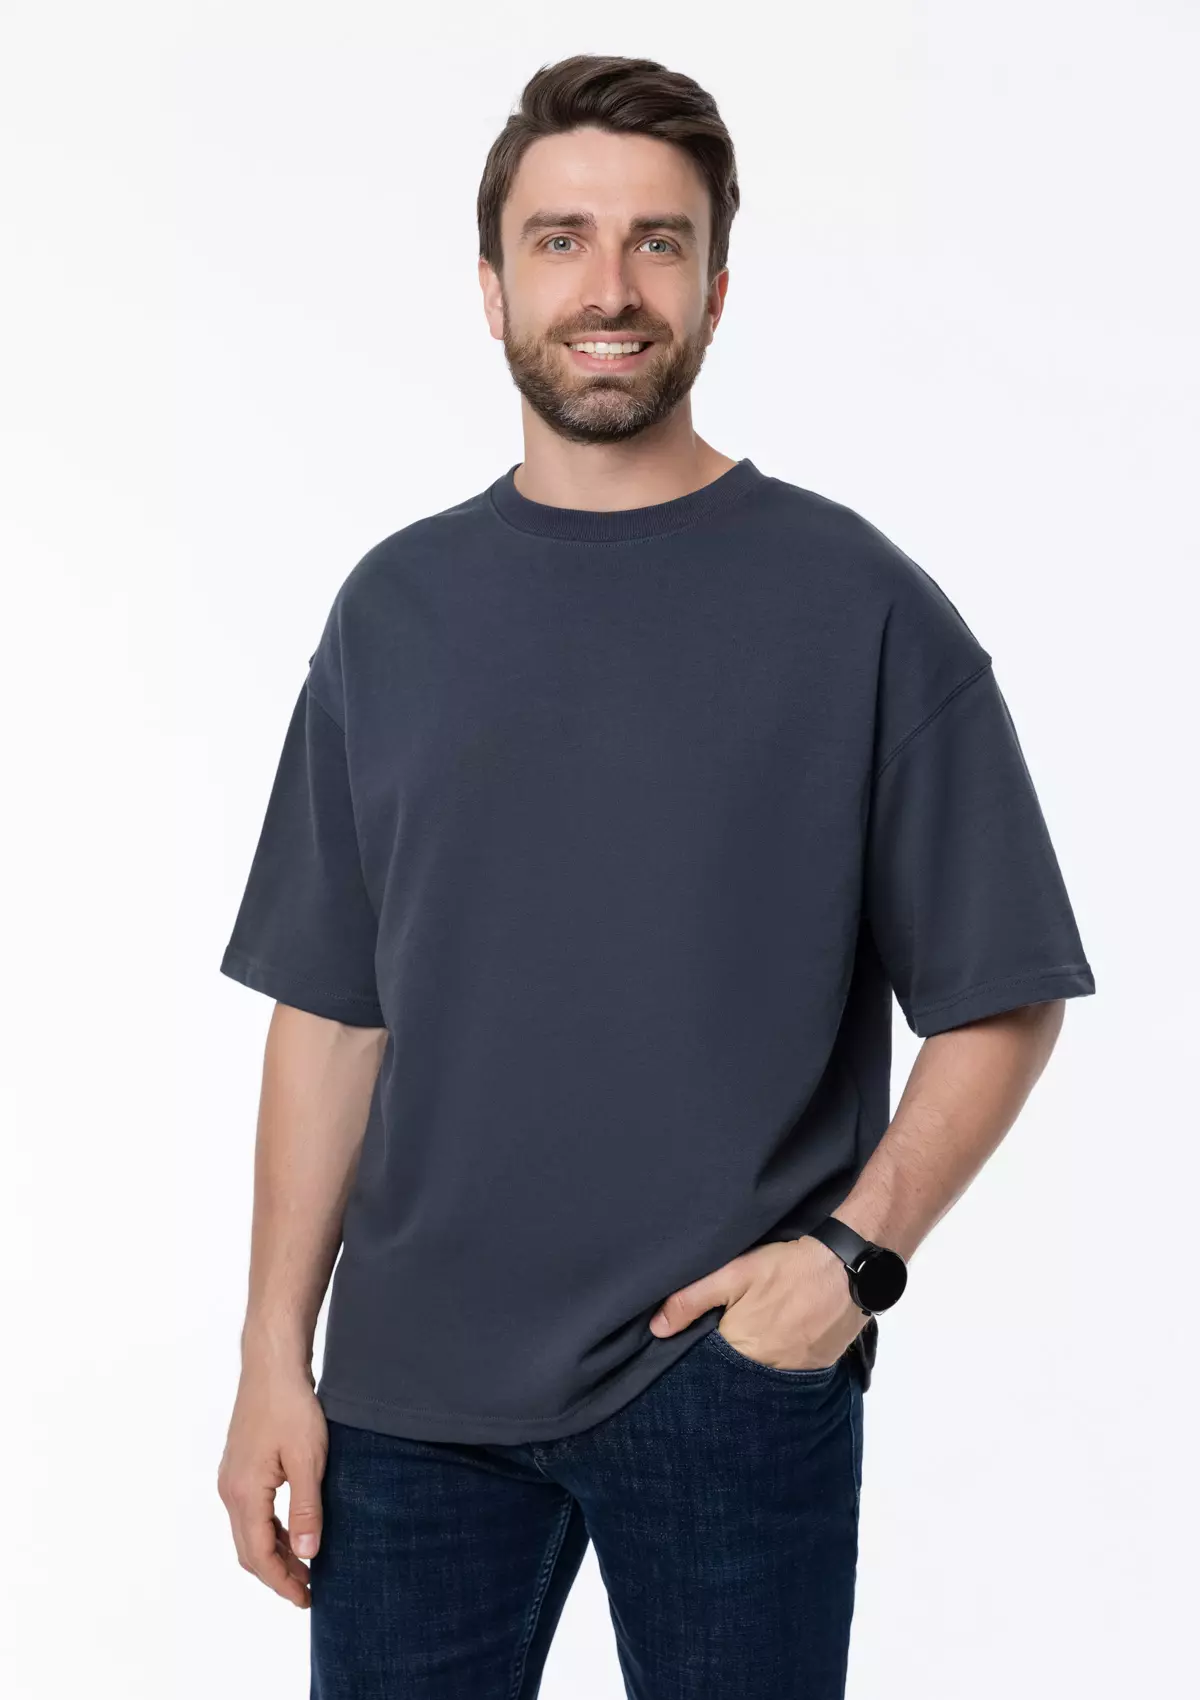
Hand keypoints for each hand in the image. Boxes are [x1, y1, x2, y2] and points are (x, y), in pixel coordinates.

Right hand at [217, 1366, 328, 1608]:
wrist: (271, 1365)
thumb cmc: (291, 1406)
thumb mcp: (309, 1460)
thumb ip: (306, 1509)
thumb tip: (308, 1554)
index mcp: (244, 1493)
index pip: (259, 1555)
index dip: (282, 1582)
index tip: (307, 1599)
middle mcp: (230, 1490)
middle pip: (249, 1549)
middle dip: (277, 1574)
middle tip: (309, 1591)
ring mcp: (232, 1478)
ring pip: (249, 1532)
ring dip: (274, 1553)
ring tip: (305, 1565)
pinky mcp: (239, 1466)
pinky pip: (251, 1512)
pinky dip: (270, 1530)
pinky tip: (293, 1530)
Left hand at [648, 1236, 864, 1370]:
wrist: (849, 1266)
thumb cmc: (789, 1266)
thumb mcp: (734, 1273)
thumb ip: (692, 1299)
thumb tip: (657, 1329)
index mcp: (741, 1349)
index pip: (709, 1365)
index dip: (701, 1353)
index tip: (696, 1342)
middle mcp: (768, 1370)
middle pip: (737, 1372)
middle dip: (728, 1360)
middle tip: (732, 1331)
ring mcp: (796, 1372)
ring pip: (764, 1374)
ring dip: (756, 1361)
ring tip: (758, 1334)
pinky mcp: (818, 1367)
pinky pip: (791, 1373)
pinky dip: (783, 1360)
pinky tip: (781, 1338)